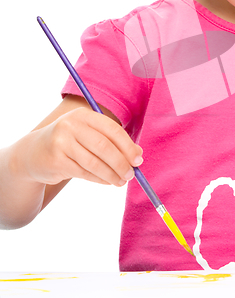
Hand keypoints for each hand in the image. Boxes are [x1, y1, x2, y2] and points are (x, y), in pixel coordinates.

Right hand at [18, 107, 142, 187]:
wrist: (33, 154)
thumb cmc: (70, 142)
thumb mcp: (89, 135)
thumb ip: (112, 141)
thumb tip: (138, 154)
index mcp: (83, 115)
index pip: (112, 129)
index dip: (127, 146)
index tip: (138, 159)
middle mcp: (70, 126)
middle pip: (104, 146)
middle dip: (121, 162)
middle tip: (132, 174)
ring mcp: (61, 143)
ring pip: (94, 162)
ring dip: (112, 174)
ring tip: (122, 181)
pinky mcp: (56, 161)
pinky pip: (84, 173)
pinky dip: (100, 179)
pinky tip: (108, 182)